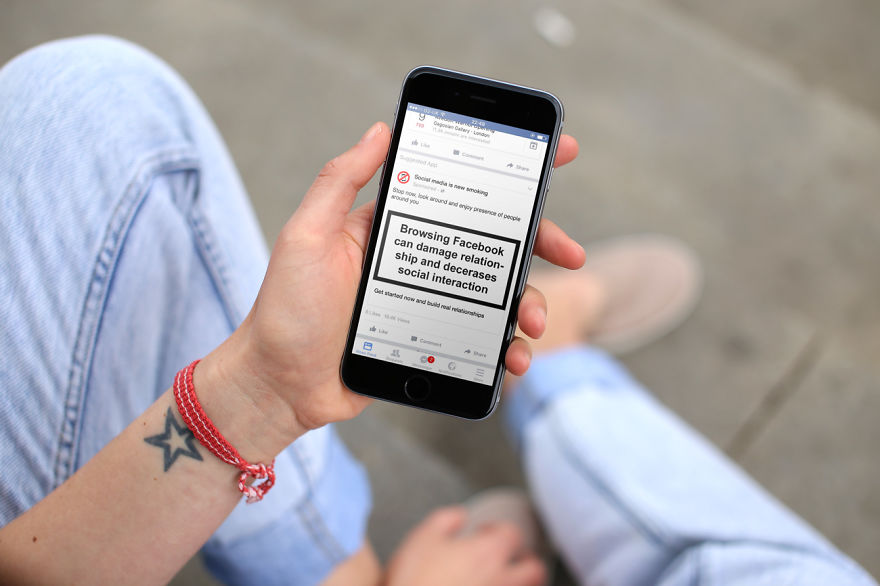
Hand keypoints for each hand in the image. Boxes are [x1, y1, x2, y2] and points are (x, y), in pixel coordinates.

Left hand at [199, 123, 582, 457]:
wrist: (280, 385)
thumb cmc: (286, 310)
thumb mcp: (307, 236)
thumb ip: (340, 181)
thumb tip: (380, 129)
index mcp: (395, 228)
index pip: (460, 192)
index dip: (510, 174)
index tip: (557, 155)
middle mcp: (419, 261)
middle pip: (495, 243)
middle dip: (542, 243)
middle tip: (571, 253)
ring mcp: (431, 303)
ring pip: (498, 295)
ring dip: (531, 304)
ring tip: (535, 323)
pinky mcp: (435, 343)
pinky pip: (483, 340)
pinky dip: (508, 347)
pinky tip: (515, 357)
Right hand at [384, 507, 545, 585]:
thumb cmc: (415, 583)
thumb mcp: (423, 537)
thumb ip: (446, 519)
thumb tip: (459, 516)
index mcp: (489, 553)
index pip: (512, 534)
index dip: (499, 529)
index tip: (485, 532)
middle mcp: (502, 580)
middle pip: (535, 570)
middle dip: (525, 562)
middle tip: (511, 559)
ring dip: (519, 583)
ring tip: (502, 580)